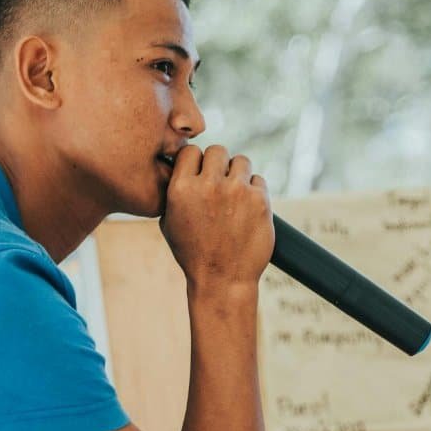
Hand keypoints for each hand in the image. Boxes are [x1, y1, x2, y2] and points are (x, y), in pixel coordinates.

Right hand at [160, 144, 273, 288]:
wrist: (222, 280)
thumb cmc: (193, 253)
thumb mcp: (170, 222)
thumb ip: (175, 191)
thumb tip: (181, 166)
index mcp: (182, 189)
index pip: (190, 151)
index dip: (195, 161)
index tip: (200, 173)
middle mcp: (209, 186)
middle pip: (217, 150)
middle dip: (218, 165)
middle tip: (220, 183)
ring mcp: (237, 191)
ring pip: (241, 161)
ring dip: (238, 175)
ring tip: (235, 197)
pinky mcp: (260, 200)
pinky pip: (258, 180)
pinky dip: (254, 191)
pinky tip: (247, 209)